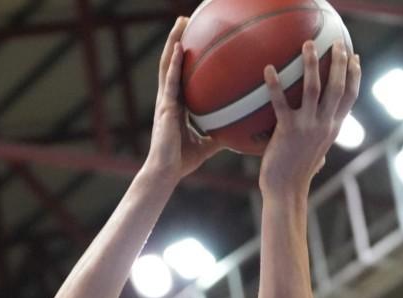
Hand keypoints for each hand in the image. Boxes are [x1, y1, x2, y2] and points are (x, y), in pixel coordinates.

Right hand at [144, 18, 224, 180]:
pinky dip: (173, 63)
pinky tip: (179, 47)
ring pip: (167, 65)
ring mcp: (164, 101)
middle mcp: (169, 98)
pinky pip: (170, 80)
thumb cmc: (183, 162)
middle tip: (185, 20)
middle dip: (177, 40)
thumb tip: (238, 134)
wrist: (167, 172)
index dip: (184, 57)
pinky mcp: (164, 107)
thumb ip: (219, 136)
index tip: (193, 39)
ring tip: (181, 23)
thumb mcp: (207, 145)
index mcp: (177, 106)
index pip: (180, 75)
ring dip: (173, 42)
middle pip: (171, 63)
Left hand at [258, 40, 361, 197]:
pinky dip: (275, 84)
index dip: (354, 75)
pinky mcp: (287, 130)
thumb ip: (320, 140)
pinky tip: (268, 69)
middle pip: (337, 87)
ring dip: (312, 64)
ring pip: (314, 88)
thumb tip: (320, 139)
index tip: (355, 57)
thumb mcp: (316, 154)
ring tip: (307, 45)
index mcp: (333, 128)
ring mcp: (307, 126)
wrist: (286, 190)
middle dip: (339, 62)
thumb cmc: (297, 173)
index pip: (350, 97)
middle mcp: (324, 124)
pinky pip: (280, 102)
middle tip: (335, 42)